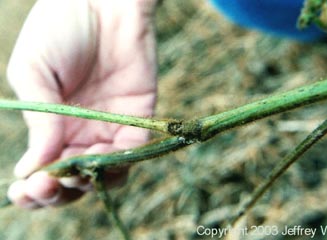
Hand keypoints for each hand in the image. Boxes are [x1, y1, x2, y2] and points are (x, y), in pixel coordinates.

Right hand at [7, 0, 157, 207]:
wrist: (104, 2)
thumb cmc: (61, 29)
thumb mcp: (34, 72)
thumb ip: (39, 121)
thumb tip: (32, 168)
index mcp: (53, 126)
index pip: (45, 170)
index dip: (34, 188)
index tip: (23, 190)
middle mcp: (82, 132)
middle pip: (75, 181)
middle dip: (59, 192)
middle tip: (46, 186)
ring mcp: (111, 128)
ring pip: (104, 174)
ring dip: (88, 182)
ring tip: (73, 172)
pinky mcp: (139, 118)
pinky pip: (132, 153)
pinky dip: (117, 163)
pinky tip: (99, 158)